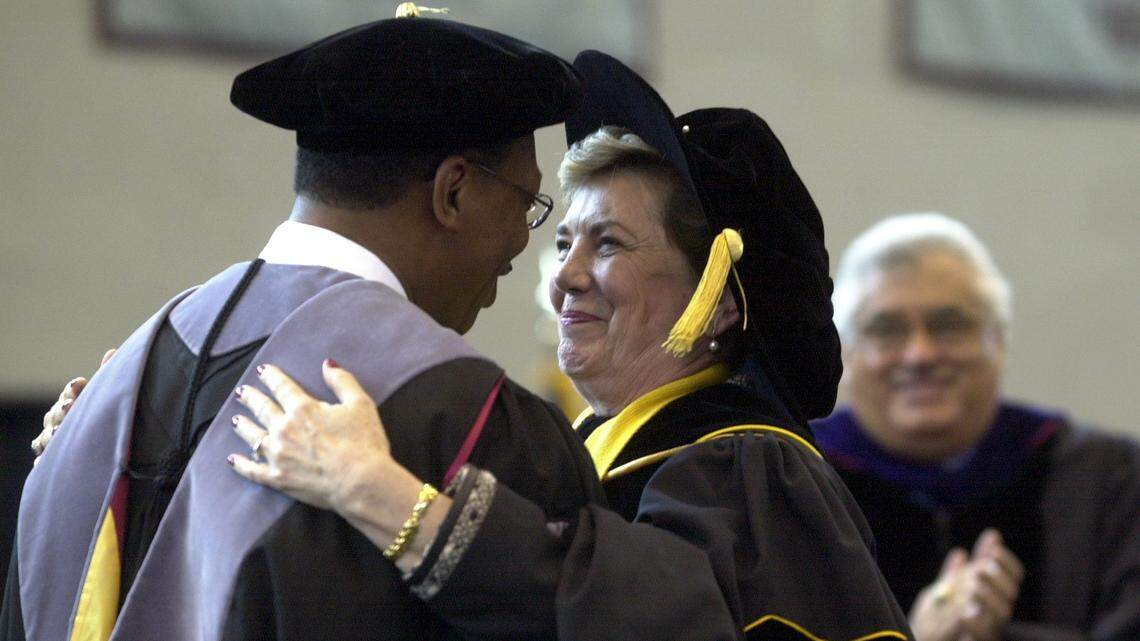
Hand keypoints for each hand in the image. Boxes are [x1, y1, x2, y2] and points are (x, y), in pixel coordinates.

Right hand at [32, 349, 115, 464]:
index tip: (81, 382)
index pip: (69, 393)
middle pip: (55, 414)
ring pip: (46, 437)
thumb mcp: (104, 396)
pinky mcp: (50, 461)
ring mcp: (52, 441)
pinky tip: (47, 462)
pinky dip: (44, 462)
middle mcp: (58, 421)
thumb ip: (107, 374)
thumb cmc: (100, 415)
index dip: (73, 389)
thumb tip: (111, 351)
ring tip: (59, 434)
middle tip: (70, 406)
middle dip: (62, 409)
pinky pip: (43, 462)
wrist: (97, 448)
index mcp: (71, 402)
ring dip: (51, 434)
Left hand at [229, 360, 391, 511]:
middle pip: (262, 409)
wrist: (360, 483)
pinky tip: (232, 459)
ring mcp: (278, 455)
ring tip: (235, 420)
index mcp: (303, 409)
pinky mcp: (278, 478)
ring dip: (243, 426)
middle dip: (251, 398)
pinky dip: (241, 464)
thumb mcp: (360, 404)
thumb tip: (327, 364)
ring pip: (252, 436)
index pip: (281, 387)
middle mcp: (284, 429)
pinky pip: (253, 470)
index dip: (271, 376)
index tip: (262, 370)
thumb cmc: (364, 443)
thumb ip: (342, 381)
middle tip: (241, 392)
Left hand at [909, 529, 1023, 640]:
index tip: (994, 548)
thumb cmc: (938, 611)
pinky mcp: (977, 639)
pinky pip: (984, 635)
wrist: (921, 637)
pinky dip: (976, 623)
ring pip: (1000, 613)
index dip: (1007, 561)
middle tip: (982, 568)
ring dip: (988, 597)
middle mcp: (994, 611)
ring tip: (973, 587)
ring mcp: (986, 627)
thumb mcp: (952, 582)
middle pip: (1009, 594)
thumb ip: (970, 564)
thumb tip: (993, 535)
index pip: (1013, 576)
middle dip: (997, 578)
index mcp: (992, 594)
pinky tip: (966, 612)